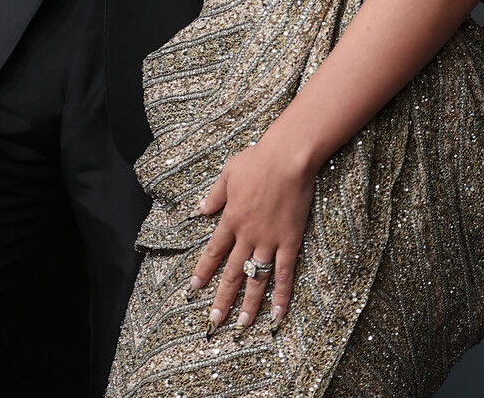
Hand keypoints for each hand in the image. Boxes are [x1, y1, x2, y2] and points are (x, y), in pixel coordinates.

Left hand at [191, 134, 316, 335]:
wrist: (287, 158)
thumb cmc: (257, 160)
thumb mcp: (228, 173)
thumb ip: (215, 195)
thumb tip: (200, 210)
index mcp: (230, 219)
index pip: (213, 252)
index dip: (203, 272)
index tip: (193, 290)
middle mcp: (247, 236)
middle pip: (232, 273)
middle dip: (222, 299)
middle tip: (214, 321)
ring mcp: (269, 241)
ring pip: (256, 279)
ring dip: (249, 304)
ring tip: (243, 325)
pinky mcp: (290, 241)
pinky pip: (285, 272)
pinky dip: (282, 294)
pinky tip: (279, 313)